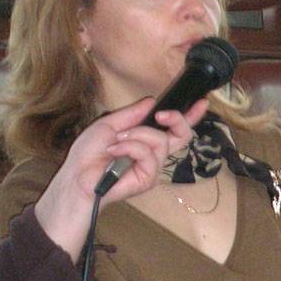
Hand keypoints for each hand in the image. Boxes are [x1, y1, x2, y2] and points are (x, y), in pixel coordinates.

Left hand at [35, 96, 207, 260]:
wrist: (77, 176)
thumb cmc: (89, 154)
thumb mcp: (110, 124)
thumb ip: (133, 114)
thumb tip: (152, 101)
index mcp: (146, 140)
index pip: (174, 128)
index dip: (190, 116)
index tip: (202, 103)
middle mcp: (154, 154)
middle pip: (182, 135)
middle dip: (177, 119)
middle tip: (162, 115)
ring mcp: (153, 167)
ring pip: (160, 140)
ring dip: (135, 136)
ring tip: (116, 143)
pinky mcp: (149, 179)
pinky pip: (147, 154)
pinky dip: (129, 148)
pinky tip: (115, 153)